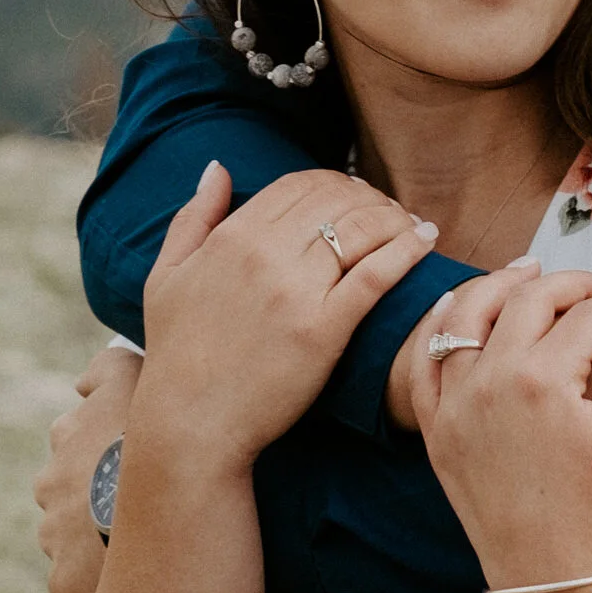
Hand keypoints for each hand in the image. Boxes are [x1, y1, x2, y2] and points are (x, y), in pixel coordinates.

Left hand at [35, 341, 139, 592]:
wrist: (172, 478)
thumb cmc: (159, 421)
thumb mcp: (132, 373)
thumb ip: (105, 368)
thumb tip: (81, 383)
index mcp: (67, 437)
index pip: (73, 447)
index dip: (102, 460)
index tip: (131, 471)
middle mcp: (52, 485)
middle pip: (66, 499)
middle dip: (94, 507)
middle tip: (140, 515)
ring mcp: (56, 536)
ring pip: (68, 548)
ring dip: (95, 552)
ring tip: (143, 557)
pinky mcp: (65, 587)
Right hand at [137, 163, 437, 477]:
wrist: (191, 424)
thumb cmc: (177, 354)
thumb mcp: (166, 276)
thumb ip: (193, 217)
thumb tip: (218, 168)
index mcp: (232, 237)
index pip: (299, 184)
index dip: (334, 182)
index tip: (352, 195)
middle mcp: (265, 254)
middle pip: (336, 199)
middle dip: (368, 197)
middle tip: (388, 210)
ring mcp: (297, 291)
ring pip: (362, 228)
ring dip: (394, 217)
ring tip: (410, 225)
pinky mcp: (324, 329)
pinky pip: (376, 274)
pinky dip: (407, 249)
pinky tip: (425, 239)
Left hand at [412, 267, 591, 590]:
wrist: (550, 581)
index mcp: (545, 381)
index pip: (589, 315)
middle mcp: (491, 381)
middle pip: (530, 299)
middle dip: (572, 283)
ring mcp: (457, 403)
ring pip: (468, 314)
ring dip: (501, 284)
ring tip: (530, 271)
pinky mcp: (438, 428)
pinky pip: (426, 361)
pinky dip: (439, 325)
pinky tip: (458, 306)